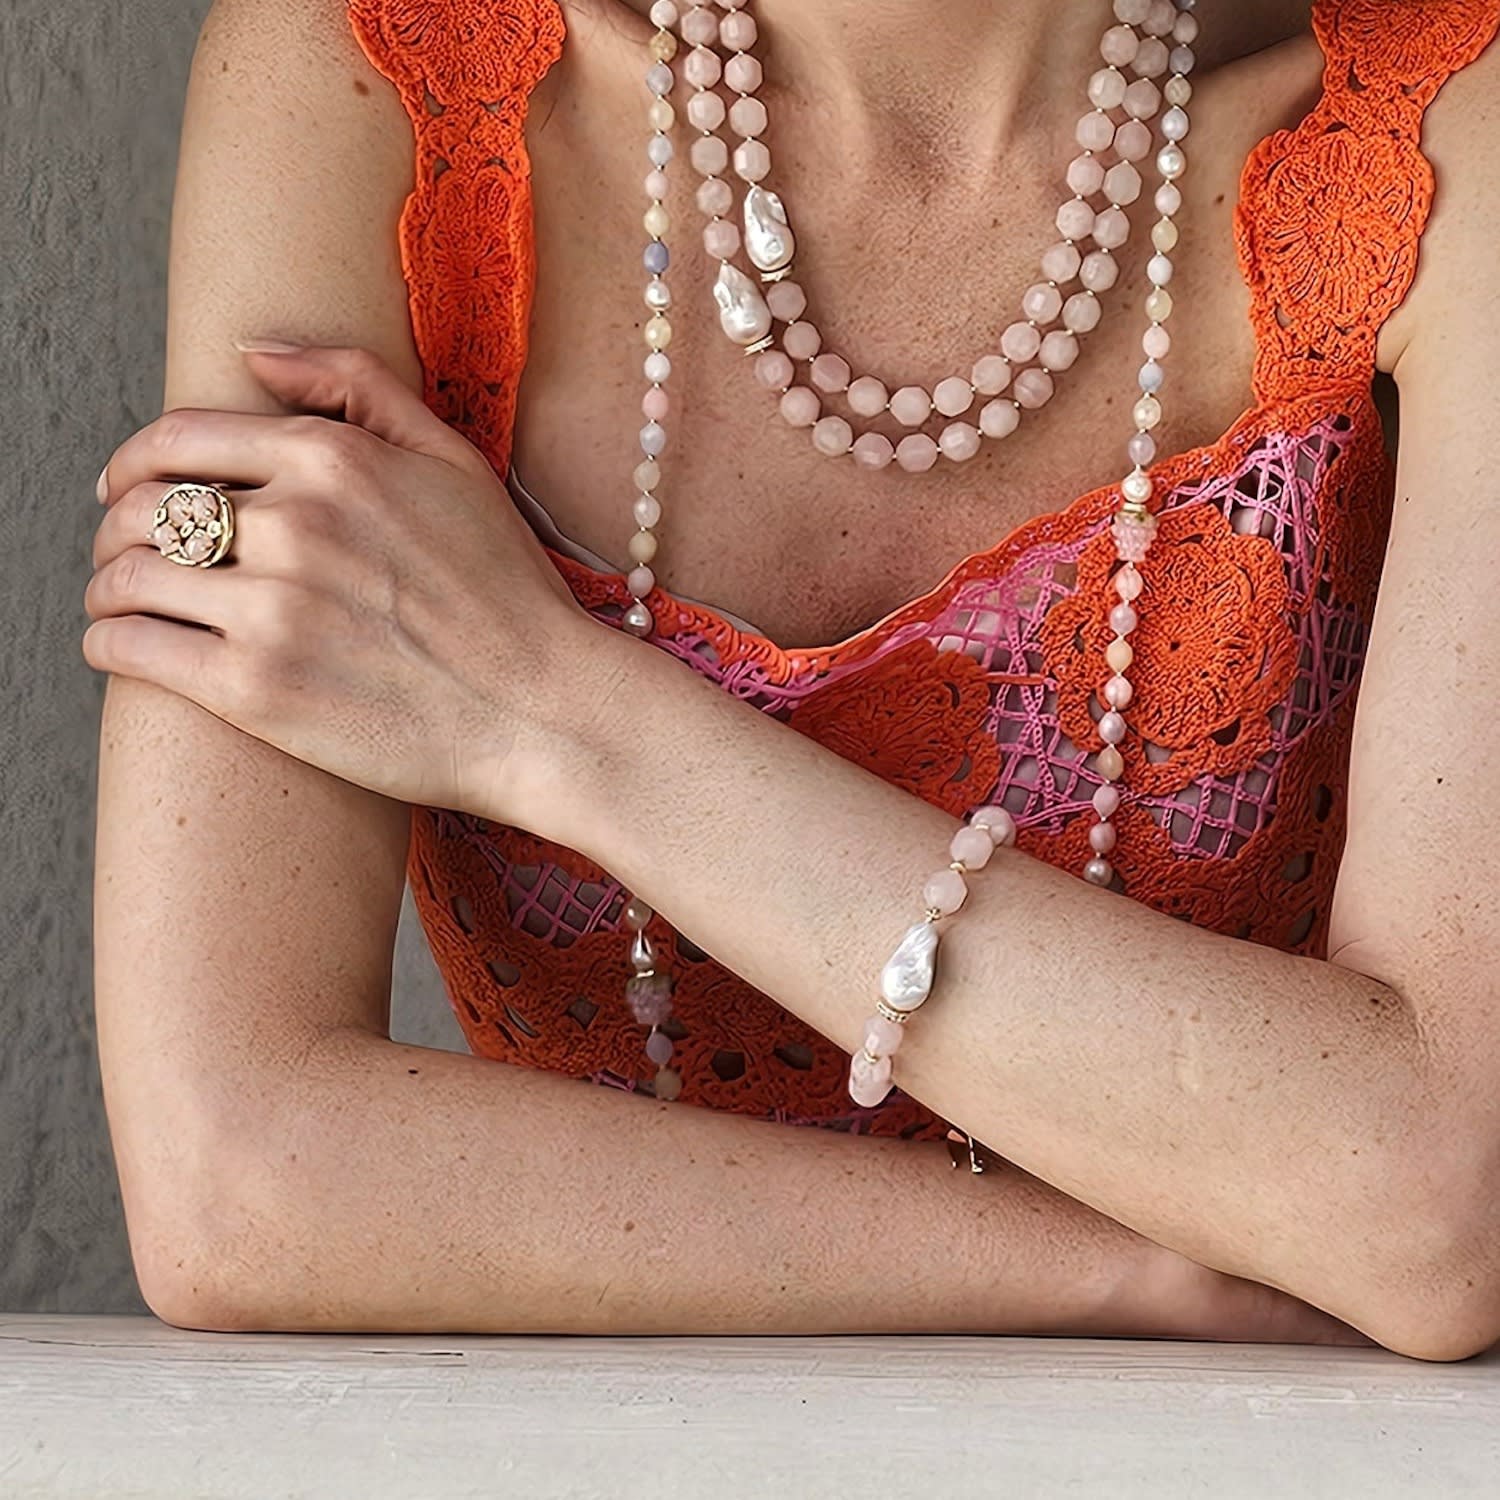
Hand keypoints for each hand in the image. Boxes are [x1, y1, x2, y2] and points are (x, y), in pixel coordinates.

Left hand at [83, 343, 595, 820]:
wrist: (541, 709)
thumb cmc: (507, 591)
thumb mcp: (455, 462)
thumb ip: (357, 386)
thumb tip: (253, 352)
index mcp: (333, 460)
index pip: (178, 438)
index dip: (132, 461)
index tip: (124, 487)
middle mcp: (293, 524)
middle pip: (141, 506)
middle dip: (114, 526)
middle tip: (122, 552)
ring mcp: (271, 609)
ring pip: (126, 575)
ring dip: (106, 584)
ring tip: (118, 601)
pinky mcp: (256, 689)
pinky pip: (133, 646)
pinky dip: (109, 640)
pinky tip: (124, 645)